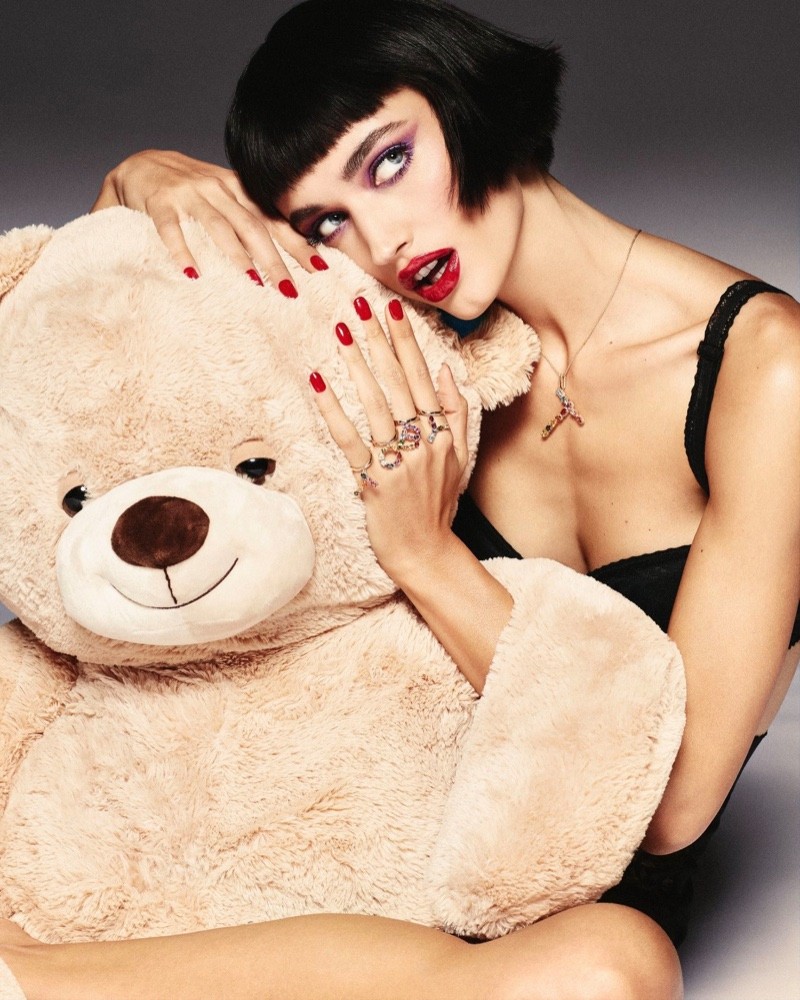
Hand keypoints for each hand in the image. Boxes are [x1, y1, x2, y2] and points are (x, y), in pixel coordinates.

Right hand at [91, 149, 325, 292]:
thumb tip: (288, 257)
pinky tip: (192, 274)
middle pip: (253, 227)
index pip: (274, 219)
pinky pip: (172, 228)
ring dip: (237, 255)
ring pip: (219, 226)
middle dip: (274, 259)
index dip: (298, 243)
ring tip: (253, 281)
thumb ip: (249, 220)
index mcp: (238, 191)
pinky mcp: (159, 202)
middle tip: (289, 289)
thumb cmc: (190, 192)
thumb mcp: (224, 199)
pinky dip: (182, 250)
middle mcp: (218, 188)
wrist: (140, 165)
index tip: (320, 268)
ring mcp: (188, 193)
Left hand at [310, 296, 468, 582]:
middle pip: (399, 384)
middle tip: (360, 308)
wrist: (426, 553)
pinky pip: (350, 440)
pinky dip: (334, 412)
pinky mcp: (373, 482)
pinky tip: (318, 385)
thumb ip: (456, 414)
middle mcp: (423, 444)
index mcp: (443, 435)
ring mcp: (399, 463)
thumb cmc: (438, 505)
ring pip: (376, 405)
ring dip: (357, 367)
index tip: (392, 311)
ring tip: (340, 334)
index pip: (423, 378)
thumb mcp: (460, 458)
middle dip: (379, 343)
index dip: (406, 342)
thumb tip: (446, 370)